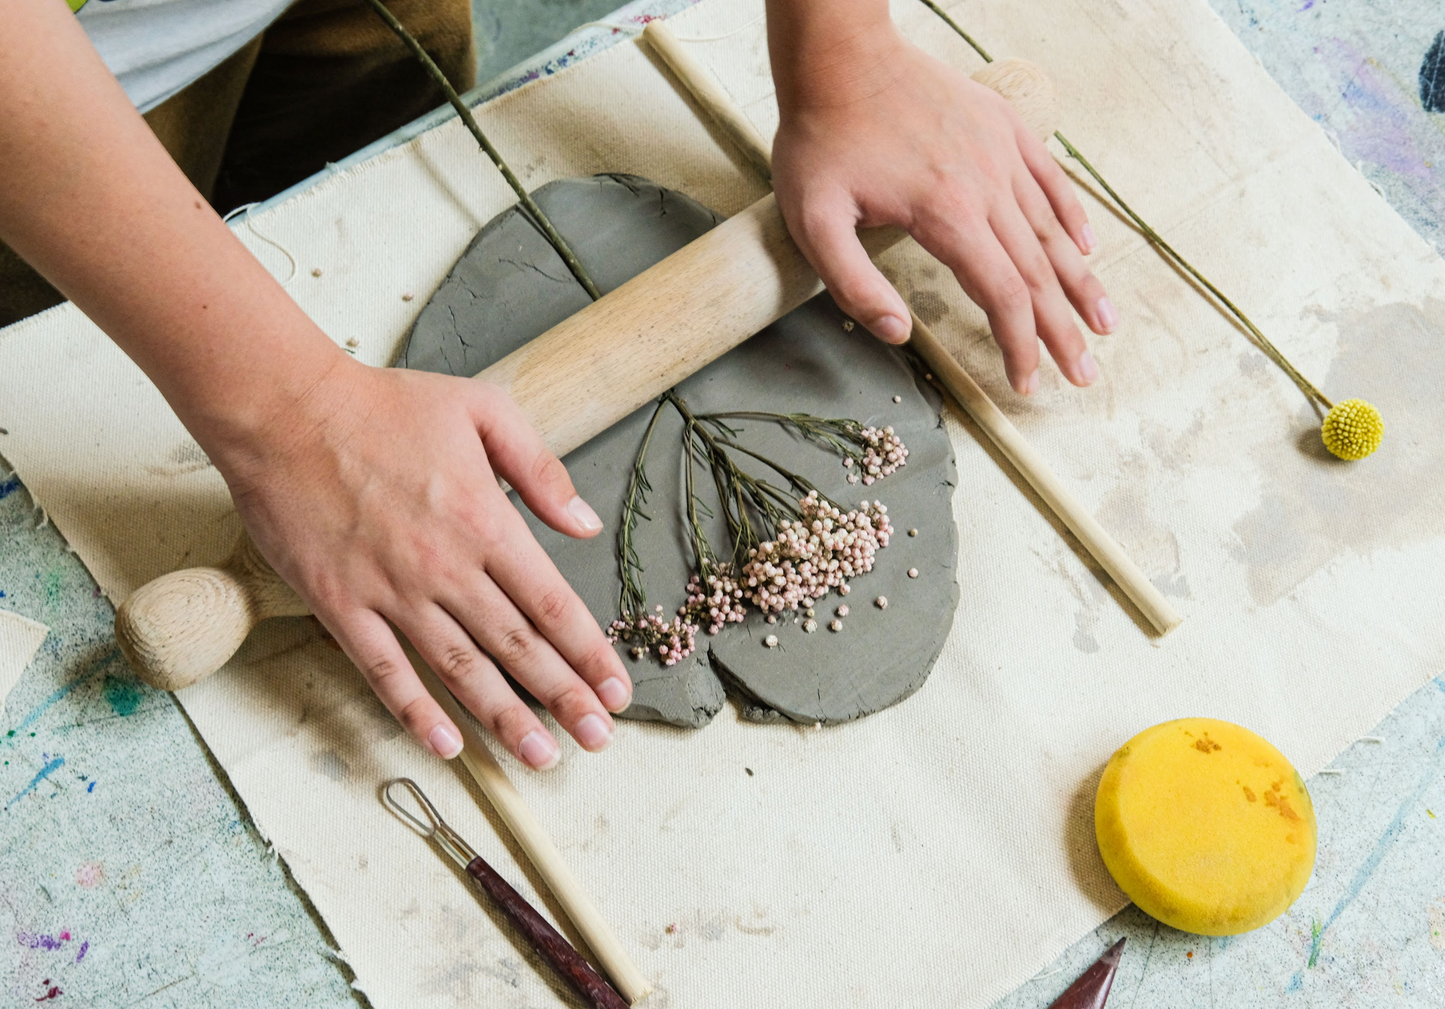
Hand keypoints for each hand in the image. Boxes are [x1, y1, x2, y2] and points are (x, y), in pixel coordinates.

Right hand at [219, 357, 631, 767]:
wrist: (284, 409)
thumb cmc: (383, 405)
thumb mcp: (482, 410)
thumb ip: (540, 469)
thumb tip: (586, 523)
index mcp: (486, 521)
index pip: (552, 603)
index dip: (589, 652)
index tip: (616, 690)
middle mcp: (446, 567)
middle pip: (518, 646)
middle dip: (565, 697)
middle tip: (599, 739)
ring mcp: (391, 591)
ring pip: (460, 670)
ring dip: (505, 718)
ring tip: (542, 757)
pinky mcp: (340, 605)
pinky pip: (383, 670)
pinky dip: (415, 712)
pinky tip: (447, 745)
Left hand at [767, 3, 1115, 393]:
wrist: (839, 56)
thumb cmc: (820, 140)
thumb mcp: (813, 222)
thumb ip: (853, 285)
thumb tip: (898, 334)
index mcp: (947, 214)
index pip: (1002, 295)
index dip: (1019, 346)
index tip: (1027, 382)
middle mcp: (987, 184)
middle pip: (1037, 273)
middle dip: (1062, 331)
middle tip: (1084, 374)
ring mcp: (1000, 152)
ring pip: (1052, 230)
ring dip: (1080, 282)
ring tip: (1103, 322)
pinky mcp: (1002, 125)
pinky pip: (1049, 178)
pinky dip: (1072, 216)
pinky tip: (1084, 247)